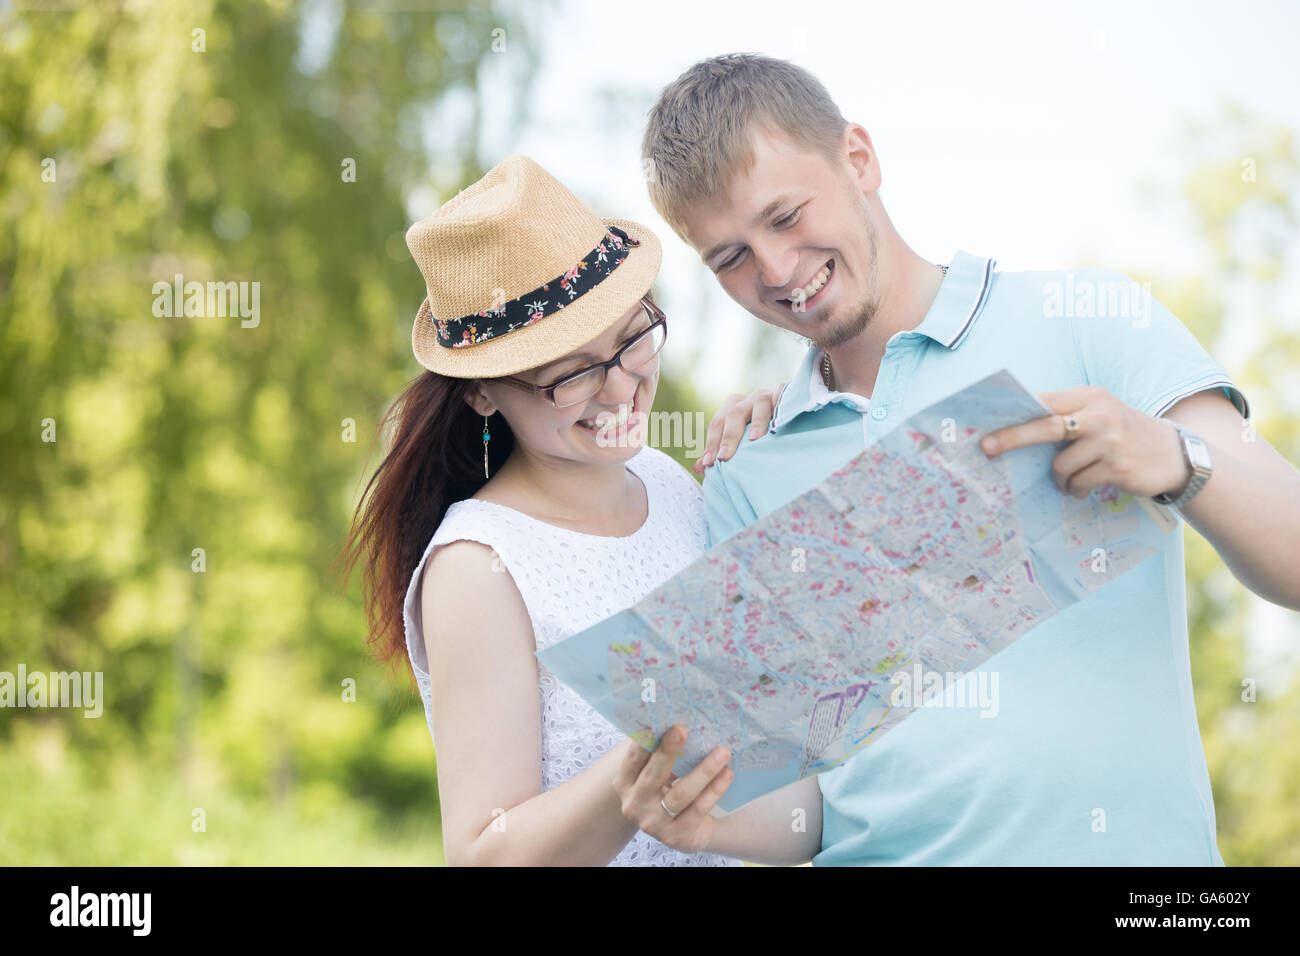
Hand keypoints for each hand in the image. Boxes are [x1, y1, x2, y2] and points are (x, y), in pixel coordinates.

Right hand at [612, 725, 733, 853]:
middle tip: (682, 729)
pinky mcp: (676, 836)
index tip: (656, 721)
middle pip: (653, 776)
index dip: (644, 740)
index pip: (633, 758)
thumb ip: (658, 750)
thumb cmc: (668, 787)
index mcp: (624, 783)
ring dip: (703, 771)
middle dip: (668, 751)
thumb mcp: (657, 772)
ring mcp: (654, 824)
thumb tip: (674, 717)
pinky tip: (727, 774)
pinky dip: (714, 790)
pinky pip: (698, 810)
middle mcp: (634, 805)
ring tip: (722, 752)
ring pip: (680, 794)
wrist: (684, 828)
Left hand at [696, 382, 787, 473]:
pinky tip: (779, 425)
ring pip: (759, 403)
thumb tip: (698, 468)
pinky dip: (780, 409)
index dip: (711, 443)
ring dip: (756, 422)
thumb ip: (720, 452)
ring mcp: (768, 395)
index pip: (717, 424)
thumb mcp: (741, 442)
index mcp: (733, 408)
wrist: (792, 417)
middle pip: (734, 414)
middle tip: (724, 457)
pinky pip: (782, 399)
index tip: (708, 464)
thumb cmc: (762, 434)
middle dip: (728, 436)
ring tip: (754, 440)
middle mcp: (748, 399)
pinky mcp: (787, 395)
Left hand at [980, 385, 1187, 498]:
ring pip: (1060, 464)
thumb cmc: (1123, 433)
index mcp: (1091, 396)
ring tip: (1069, 479)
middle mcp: (1100, 414)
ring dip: (1059, 477)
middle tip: (987, 448)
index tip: (988, 423)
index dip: (1015, 414)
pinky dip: (1074, 489)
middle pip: (1045, 426)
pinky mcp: (1118, 468)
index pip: (1045, 401)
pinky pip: (1078, 483)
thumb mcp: (1098, 413)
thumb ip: (1065, 415)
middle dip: (1012, 438)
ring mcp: (1110, 441)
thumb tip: (1015, 424)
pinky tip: (1083, 488)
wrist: (1174, 454)